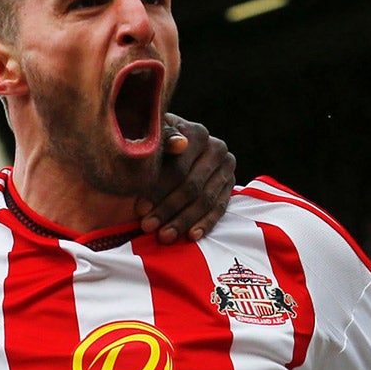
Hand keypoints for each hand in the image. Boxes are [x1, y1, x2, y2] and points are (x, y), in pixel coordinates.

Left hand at [137, 114, 235, 243]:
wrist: (173, 147)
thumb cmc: (156, 144)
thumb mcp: (153, 138)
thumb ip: (162, 139)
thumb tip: (178, 143)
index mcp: (197, 133)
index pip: (178, 167)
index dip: (158, 190)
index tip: (140, 209)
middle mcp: (217, 148)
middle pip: (192, 185)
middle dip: (168, 209)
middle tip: (148, 227)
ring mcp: (226, 168)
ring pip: (205, 200)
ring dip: (183, 220)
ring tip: (165, 236)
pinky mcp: (230, 185)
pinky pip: (219, 208)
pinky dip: (205, 223)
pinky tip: (191, 236)